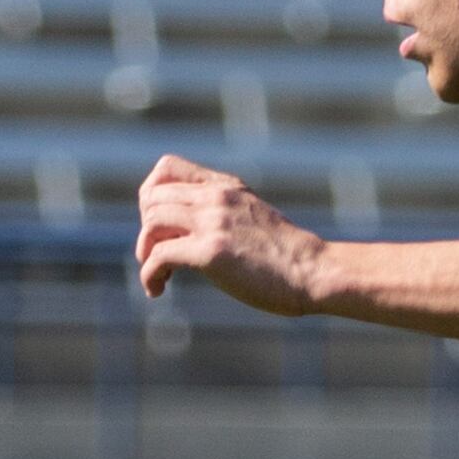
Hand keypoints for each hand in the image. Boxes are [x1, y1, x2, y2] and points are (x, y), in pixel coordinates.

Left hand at [133, 156, 330, 312]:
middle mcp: (216, 197)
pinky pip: (159, 256)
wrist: (314, 271)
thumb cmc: (289, 257)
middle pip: (152, 197)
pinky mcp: (211, 252)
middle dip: (145, 230)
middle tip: (157, 256)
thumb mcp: (254, 220)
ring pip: (151, 223)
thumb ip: (226, 215)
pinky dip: (149, 275)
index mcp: (225, 186)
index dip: (151, 196)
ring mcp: (214, 223)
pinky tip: (157, 290)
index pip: (167, 168)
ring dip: (144, 253)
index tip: (160, 227)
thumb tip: (198, 235)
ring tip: (158, 277)